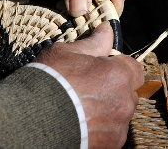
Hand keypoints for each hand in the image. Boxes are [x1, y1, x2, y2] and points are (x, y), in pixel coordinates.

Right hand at [36, 22, 143, 147]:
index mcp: (118, 74)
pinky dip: (101, 129)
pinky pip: (111, 133)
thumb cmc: (50, 80)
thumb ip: (93, 43)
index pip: (134, 69)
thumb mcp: (67, 53)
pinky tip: (81, 123)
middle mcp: (124, 101)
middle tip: (89, 89)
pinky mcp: (109, 145)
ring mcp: (118, 127)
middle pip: (128, 93)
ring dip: (108, 110)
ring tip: (81, 109)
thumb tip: (106, 30)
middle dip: (114, 89)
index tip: (103, 69)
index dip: (119, 67)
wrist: (32, 119)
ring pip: (120, 114)